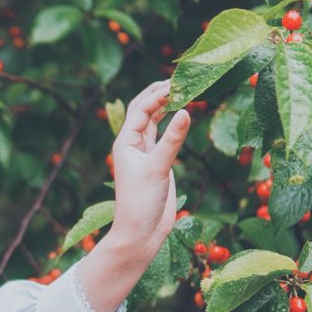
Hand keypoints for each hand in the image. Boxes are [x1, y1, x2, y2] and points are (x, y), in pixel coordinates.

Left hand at [109, 80, 190, 258]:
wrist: (140, 232)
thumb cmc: (141, 202)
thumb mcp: (158, 168)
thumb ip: (173, 140)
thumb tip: (186, 111)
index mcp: (125, 142)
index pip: (140, 109)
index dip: (157, 94)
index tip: (178, 82)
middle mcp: (133, 144)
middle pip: (145, 110)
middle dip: (159, 94)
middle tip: (181, 79)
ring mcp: (145, 153)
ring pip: (155, 122)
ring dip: (166, 106)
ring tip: (185, 90)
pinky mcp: (158, 163)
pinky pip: (164, 136)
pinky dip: (173, 123)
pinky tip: (184, 113)